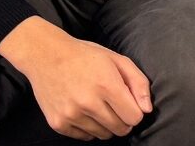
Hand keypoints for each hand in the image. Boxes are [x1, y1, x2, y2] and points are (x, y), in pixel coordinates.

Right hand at [0, 16, 151, 139]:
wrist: (47, 56)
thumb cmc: (86, 56)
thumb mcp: (118, 59)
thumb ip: (138, 83)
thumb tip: (147, 109)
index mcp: (107, 84)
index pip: (133, 117)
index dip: (136, 111)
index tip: (131, 103)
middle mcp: (88, 102)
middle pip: (120, 129)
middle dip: (123, 119)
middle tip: (117, 105)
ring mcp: (71, 115)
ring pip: (103, 135)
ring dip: (107, 124)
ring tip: (100, 105)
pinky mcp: (58, 124)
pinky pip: (84, 137)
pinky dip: (90, 128)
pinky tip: (86, 111)